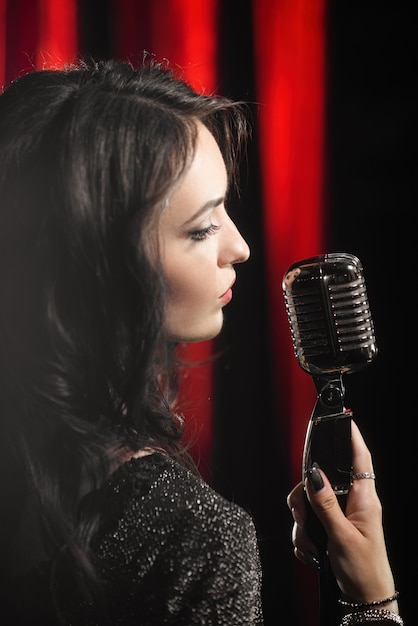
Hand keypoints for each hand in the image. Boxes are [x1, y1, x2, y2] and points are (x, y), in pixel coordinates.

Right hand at [287, 421, 397, 611]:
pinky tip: (313, 549)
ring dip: (303, 522)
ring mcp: (341, 515)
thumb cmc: (364, 572)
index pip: (360, 458)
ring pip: (309, 501)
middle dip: (305, 497)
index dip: (352, 436)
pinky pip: (308, 520)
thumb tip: (314, 474)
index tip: (344, 417)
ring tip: (312, 540)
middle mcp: (353, 502)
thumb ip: (325, 504)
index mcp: (364, 499)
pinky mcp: (330, 527)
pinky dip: (304, 535)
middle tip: (304, 515)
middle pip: (321, 479)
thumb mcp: (342, 537)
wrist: (366, 601)